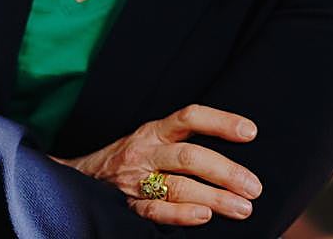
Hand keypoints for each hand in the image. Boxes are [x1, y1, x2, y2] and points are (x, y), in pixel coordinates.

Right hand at [53, 104, 261, 225]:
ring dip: (214, 197)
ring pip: (178, 185)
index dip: (220, 121)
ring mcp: (135, 180)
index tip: (250, 132)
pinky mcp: (127, 206)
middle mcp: (145, 151)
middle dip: (226, 171)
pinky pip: (154, 211)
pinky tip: (203, 216)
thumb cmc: (129, 159)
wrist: (79, 178)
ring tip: (242, 208)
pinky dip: (180, 214)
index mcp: (154, 131)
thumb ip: (181, 141)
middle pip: (189, 156)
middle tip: (253, 187)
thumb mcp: (152, 140)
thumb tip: (234, 145)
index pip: (189, 117)